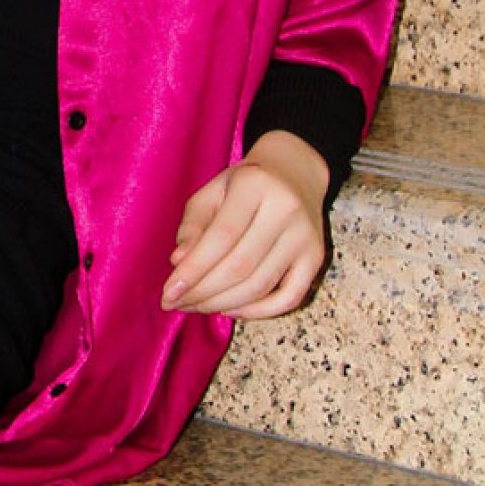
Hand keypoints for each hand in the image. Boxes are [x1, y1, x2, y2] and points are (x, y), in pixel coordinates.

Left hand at [163, 130, 329, 319]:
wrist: (293, 173)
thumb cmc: (243, 185)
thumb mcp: (211, 192)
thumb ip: (192, 226)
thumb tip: (179, 263)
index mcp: (255, 184)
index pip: (221, 237)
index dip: (192, 271)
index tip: (168, 293)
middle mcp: (286, 209)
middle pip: (240, 267)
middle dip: (202, 293)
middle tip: (176, 304)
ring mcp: (306, 236)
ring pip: (260, 285)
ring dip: (222, 304)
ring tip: (195, 307)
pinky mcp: (316, 257)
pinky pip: (289, 297)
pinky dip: (258, 312)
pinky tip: (230, 309)